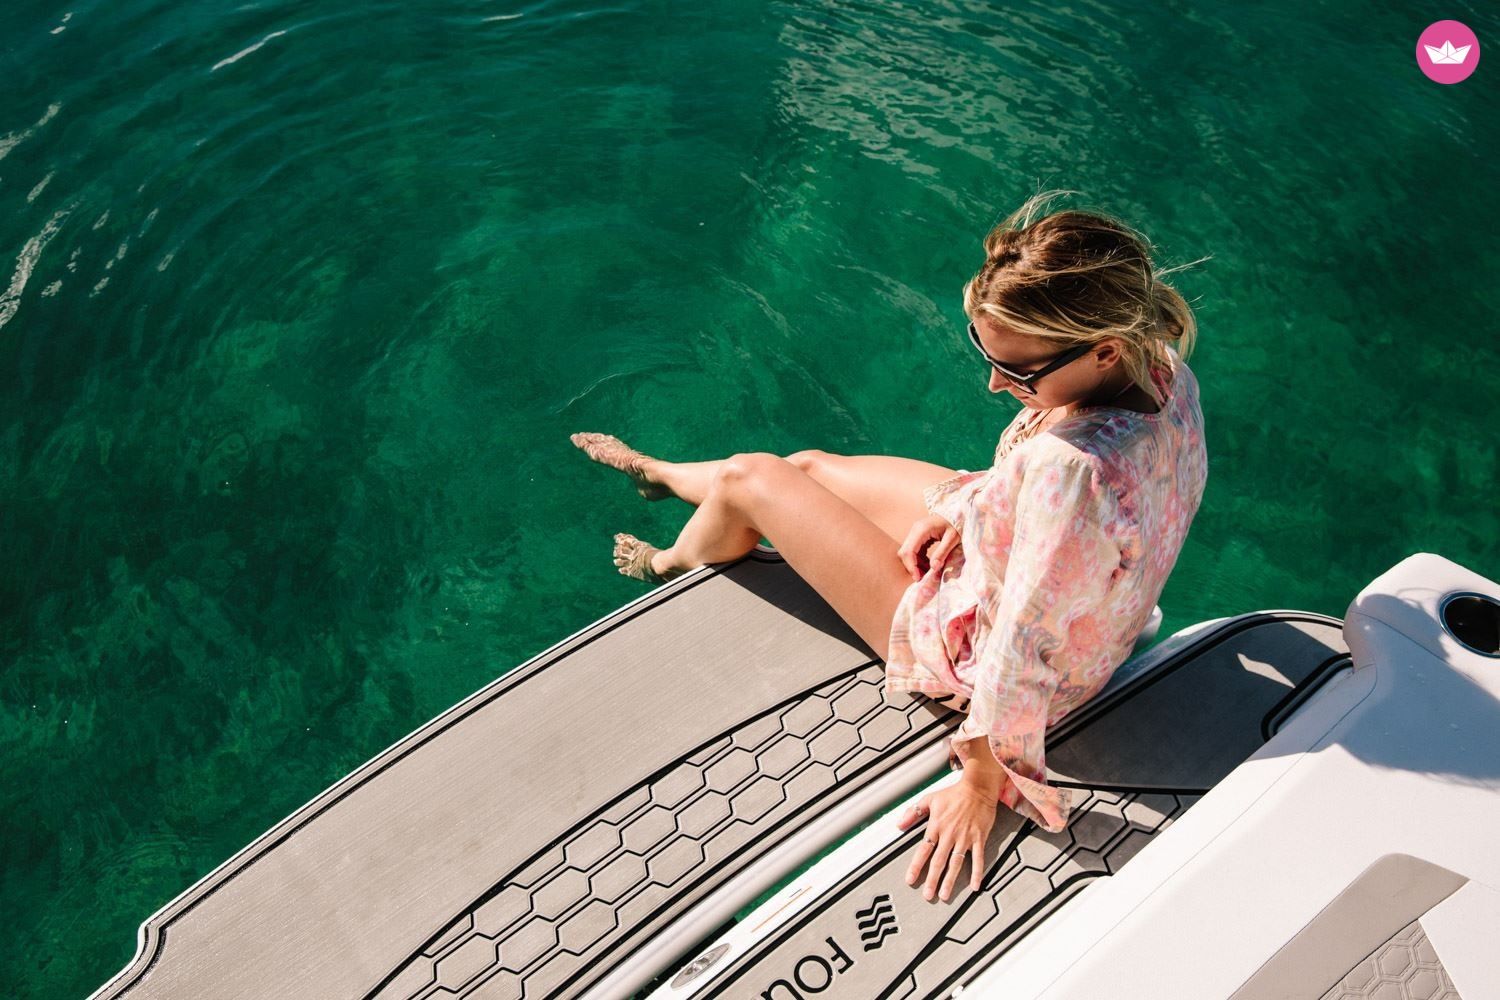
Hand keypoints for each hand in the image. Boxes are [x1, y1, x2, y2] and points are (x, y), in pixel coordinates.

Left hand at [896, 780, 995, 900]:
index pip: (923, 849)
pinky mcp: (979, 838)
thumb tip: (899, 824)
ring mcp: (965, 838)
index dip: (916, 866)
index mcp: (936, 826)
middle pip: (938, 861)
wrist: (978, 788)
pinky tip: (975, 886)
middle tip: (928, 895)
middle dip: (932, 880)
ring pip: (956, 863)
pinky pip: (978, 858)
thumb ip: (913, 813)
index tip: (910, 879)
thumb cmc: (954, 793)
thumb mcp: (930, 800)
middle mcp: (950, 834)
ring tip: (944, 894)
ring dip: (950, 880)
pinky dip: (977, 873)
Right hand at [897, 514, 958, 581]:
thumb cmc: (957, 524)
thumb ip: (942, 552)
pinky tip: (929, 565)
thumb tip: (933, 568)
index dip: (911, 566)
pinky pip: (914, 551)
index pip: (908, 551)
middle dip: (912, 567)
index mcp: (921, 530)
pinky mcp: (919, 536)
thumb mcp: (953, 538)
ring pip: (908, 552)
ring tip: (928, 573)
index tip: (918, 578)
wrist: (958, 513)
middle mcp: (915, 530)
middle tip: (923, 578)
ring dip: (915, 564)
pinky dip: (919, 560)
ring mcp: (915, 533)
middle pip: (905, 552)